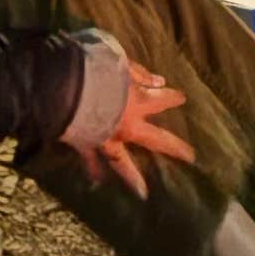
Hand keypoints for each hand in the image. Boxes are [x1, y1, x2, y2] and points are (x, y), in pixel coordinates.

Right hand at [65, 62, 195, 198]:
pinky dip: (93, 168)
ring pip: (122, 162)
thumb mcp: (121, 62)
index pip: (161, 100)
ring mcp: (107, 138)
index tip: (181, 98)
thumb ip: (139, 73)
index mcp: (138, 101)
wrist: (64, 85)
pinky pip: (90, 159)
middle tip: (190, 157)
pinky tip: (96, 180)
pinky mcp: (85, 143)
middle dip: (174, 147)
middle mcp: (127, 124)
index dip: (172, 98)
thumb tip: (158, 81)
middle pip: (156, 139)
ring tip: (142, 193)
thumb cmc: (95, 67)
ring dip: (132, 177)